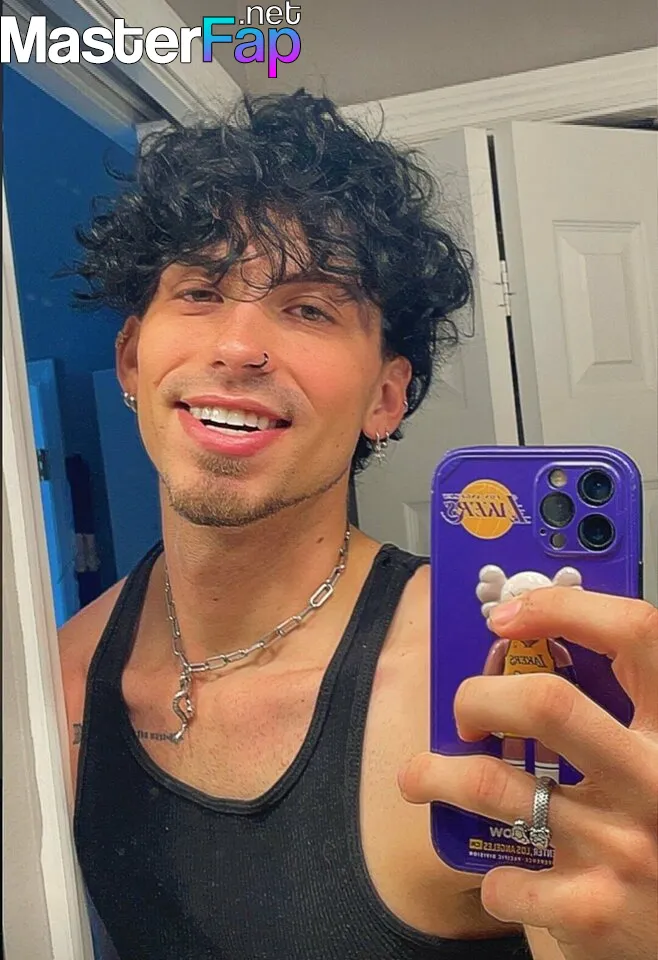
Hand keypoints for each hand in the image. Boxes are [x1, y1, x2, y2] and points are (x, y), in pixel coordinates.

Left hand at [399, 587, 657, 959]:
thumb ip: (620, 714)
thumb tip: (524, 654)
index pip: (635, 634)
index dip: (564, 608)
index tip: (505, 616)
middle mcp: (656, 777)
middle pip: (545, 702)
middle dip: (479, 697)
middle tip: (462, 714)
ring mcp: (626, 845)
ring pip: (493, 785)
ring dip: (439, 774)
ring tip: (417, 775)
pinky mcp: (597, 909)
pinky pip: (506, 878)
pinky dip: (491, 876)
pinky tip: (499, 875)